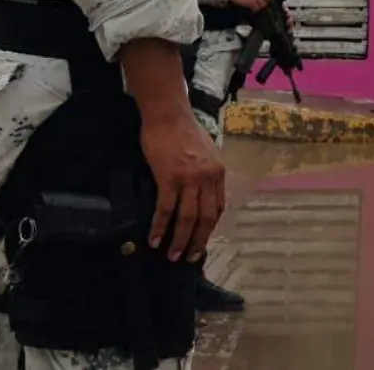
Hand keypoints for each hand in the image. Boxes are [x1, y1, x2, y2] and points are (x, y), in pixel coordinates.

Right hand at [138, 108, 226, 261]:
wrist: (168, 114)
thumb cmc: (183, 130)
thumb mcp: (206, 151)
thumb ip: (207, 172)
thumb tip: (202, 191)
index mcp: (218, 173)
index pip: (218, 207)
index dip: (210, 228)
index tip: (202, 240)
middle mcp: (207, 178)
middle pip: (206, 218)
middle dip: (198, 241)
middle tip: (190, 258)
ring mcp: (189, 179)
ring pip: (187, 218)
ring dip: (180, 240)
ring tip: (173, 256)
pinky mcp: (169, 178)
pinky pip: (166, 210)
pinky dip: (160, 228)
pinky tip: (154, 240)